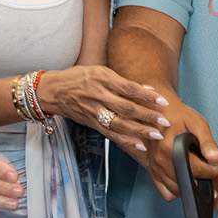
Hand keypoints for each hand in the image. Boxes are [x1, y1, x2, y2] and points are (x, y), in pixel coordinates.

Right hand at [35, 65, 169, 152]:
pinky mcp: (91, 123)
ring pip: (119, 124)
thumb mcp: (100, 72)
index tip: (163, 101)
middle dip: (147, 116)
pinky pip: (110, 134)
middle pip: (126, 108)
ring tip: (156, 135)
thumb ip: (123, 82)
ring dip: (139, 131)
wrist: (52, 91)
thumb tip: (148, 89)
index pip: (129, 88)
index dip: (147, 96)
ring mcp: (94, 111)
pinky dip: (126, 140)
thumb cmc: (78, 78)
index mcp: (102, 79)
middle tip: (165, 122)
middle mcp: (98, 96)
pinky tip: (140, 145)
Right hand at [122, 101, 217, 203]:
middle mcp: (160, 160)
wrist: (161, 113)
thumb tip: (215, 159)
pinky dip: (177, 190)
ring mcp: (155, 168)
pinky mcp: (152, 173)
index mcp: (170, 148)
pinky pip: (166, 192)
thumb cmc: (179, 117)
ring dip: (190, 186)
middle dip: (203, 180)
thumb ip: (207, 142)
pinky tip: (184, 178)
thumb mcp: (198, 123)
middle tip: (208, 169)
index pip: (197, 170)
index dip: (212, 171)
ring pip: (177, 191)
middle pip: (187, 183)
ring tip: (197, 172)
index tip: (217, 166)